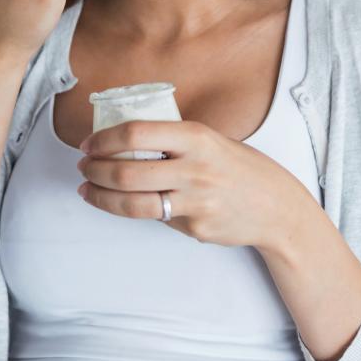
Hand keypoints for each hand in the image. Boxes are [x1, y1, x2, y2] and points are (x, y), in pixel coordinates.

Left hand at [75, 120, 319, 251]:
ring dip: (101, 197)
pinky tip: (126, 204)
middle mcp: (195, 169)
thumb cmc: (240, 169)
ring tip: (88, 190)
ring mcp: (195, 202)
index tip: (88, 143)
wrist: (277, 208)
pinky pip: (156, 219)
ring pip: (133, 203)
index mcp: (197, 138)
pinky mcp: (195, 228)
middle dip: (94, 171)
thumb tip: (125, 139)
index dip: (103, 139)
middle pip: (126, 172)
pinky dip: (135, 211)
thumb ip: (174, 140)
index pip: (136, 133)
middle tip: (83, 168)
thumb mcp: (212, 141)